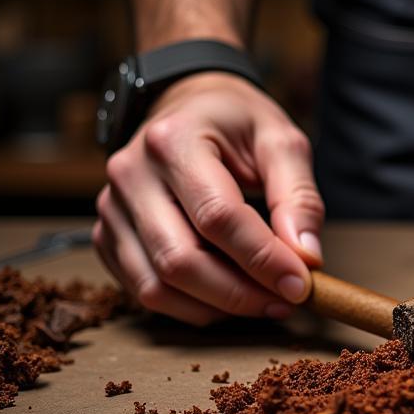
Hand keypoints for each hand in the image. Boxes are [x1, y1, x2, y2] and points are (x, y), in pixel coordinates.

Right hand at [93, 72, 323, 324]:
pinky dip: (190, 307)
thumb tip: (306, 257)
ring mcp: (112, 209)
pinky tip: (229, 297)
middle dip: (241, 293)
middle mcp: (131, 175)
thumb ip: (298, 196)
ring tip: (264, 301)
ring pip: (157, 286)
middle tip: (288, 300)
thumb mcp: (280, 140)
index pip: (217, 217)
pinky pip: (144, 291)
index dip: (262, 258)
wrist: (186, 106)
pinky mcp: (108, 236)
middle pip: (181, 260)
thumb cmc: (236, 122)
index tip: (301, 284)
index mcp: (174, 141)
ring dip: (217, 307)